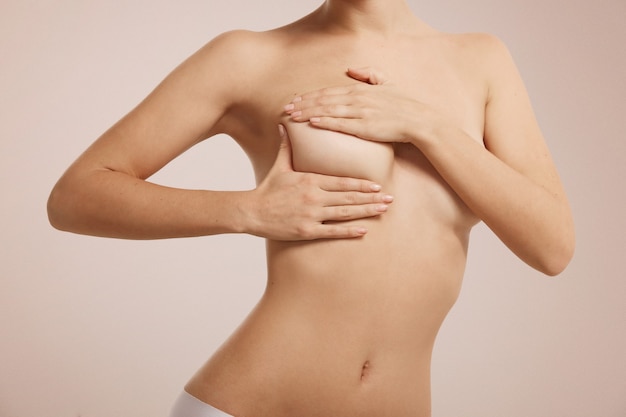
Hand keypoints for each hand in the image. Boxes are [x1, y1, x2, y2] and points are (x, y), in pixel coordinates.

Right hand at [246, 125, 393, 239]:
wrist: (251, 211)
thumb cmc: (267, 188)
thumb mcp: (279, 166)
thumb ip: (287, 146)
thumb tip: (284, 124)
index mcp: (310, 180)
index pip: (341, 182)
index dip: (361, 184)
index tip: (378, 184)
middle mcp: (313, 197)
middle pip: (348, 198)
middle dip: (371, 198)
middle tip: (390, 198)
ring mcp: (311, 215)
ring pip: (344, 213)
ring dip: (366, 212)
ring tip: (382, 210)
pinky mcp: (306, 230)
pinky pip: (332, 232)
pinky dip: (349, 231)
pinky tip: (364, 230)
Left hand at [284, 67, 440, 145]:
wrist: (418, 120)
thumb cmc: (402, 105)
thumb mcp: (386, 83)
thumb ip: (368, 74)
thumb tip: (350, 69)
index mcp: (359, 89)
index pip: (328, 91)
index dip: (309, 96)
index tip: (295, 100)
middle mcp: (357, 99)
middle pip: (323, 100)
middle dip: (303, 104)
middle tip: (286, 109)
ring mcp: (360, 113)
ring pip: (328, 111)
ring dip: (308, 113)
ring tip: (293, 116)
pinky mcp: (365, 127)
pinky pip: (341, 124)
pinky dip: (325, 122)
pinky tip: (312, 123)